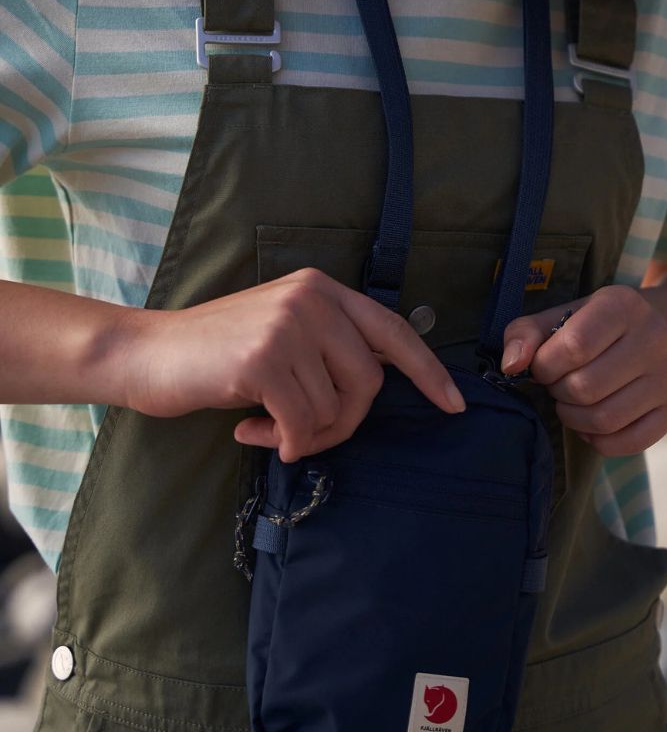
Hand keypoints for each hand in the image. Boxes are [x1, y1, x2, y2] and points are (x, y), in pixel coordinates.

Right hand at [116, 268, 464, 462]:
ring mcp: (289, 325)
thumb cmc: (219, 354)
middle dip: (344, 422)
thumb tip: (374, 391)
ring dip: (305, 434)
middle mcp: (313, 298)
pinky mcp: (265, 358)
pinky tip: (253, 431)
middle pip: (369, 382)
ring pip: (335, 408)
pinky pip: (302, 423)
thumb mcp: (285, 334)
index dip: (428, 371)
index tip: (454, 404)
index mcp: (324, 289)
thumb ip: (330, 349)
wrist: (147, 353)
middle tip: (304, 434)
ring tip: (267, 426)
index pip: (393, 330)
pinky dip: (283, 441)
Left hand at [500, 286, 666, 455]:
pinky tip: (592, 422)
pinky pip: (625, 443)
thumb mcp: (565, 315)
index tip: (543, 365)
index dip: (545, 365)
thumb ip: (527, 332)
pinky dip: (597, 440)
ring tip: (571, 403)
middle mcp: (654, 340)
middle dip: (558, 392)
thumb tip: (509, 365)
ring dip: (573, 418)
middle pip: (585, 388)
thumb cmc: (601, 326)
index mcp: (623, 306)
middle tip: (558, 384)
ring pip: (604, 419)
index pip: (574, 346)